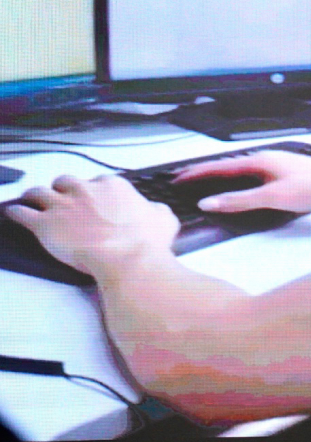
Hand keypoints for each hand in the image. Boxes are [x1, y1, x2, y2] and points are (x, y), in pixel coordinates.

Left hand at [6, 175, 178, 275]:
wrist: (127, 259)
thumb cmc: (145, 242)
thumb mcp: (164, 220)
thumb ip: (156, 210)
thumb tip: (155, 211)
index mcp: (113, 186)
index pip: (99, 182)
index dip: (96, 193)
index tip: (96, 201)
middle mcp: (85, 190)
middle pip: (66, 182)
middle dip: (65, 190)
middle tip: (65, 201)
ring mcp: (62, 205)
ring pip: (38, 192)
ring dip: (35, 196)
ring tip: (33, 201)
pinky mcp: (43, 224)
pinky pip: (21, 213)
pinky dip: (16, 213)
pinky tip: (14, 215)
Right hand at [174, 151, 310, 213]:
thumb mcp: (273, 198)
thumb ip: (239, 200)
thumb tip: (209, 203)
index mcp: (260, 160)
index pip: (220, 167)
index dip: (197, 174)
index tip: (178, 178)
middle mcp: (268, 158)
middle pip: (230, 166)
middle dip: (207, 173)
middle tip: (186, 180)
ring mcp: (280, 164)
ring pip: (244, 170)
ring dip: (224, 177)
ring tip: (207, 183)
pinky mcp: (290, 173)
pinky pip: (257, 175)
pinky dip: (242, 181)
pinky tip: (245, 187)